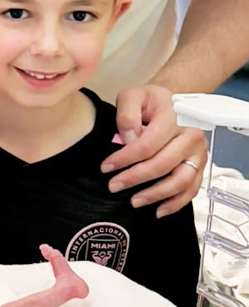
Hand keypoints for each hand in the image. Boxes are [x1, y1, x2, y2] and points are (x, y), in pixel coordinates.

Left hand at [101, 84, 206, 215]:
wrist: (172, 104)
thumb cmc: (150, 101)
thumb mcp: (133, 96)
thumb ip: (127, 113)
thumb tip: (129, 138)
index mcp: (174, 117)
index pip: (147, 144)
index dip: (124, 159)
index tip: (106, 167)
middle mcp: (191, 135)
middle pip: (162, 164)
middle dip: (135, 178)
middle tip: (114, 186)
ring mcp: (198, 153)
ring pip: (181, 180)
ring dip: (156, 195)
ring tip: (134, 201)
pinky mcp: (200, 165)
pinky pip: (192, 189)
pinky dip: (177, 203)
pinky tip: (159, 210)